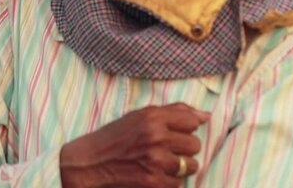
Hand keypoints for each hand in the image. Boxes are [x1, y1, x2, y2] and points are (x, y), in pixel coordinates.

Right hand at [60, 103, 208, 187]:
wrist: (85, 166)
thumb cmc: (115, 138)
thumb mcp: (141, 116)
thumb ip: (175, 111)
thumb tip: (206, 115)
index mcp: (153, 117)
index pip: (192, 121)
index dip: (185, 129)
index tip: (173, 134)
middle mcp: (156, 137)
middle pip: (195, 145)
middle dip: (184, 150)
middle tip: (166, 151)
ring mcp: (155, 162)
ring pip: (191, 166)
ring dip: (179, 168)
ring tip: (160, 164)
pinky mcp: (153, 183)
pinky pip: (178, 184)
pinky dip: (168, 182)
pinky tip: (152, 176)